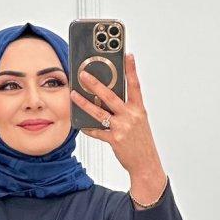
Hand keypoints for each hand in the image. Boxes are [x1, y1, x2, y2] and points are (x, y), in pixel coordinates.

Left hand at [70, 54, 166, 197]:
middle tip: (84, 74)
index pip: (135, 86)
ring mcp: (122, 128)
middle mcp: (130, 117)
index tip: (128, 55)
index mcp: (139, 110)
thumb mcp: (139, 122)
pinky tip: (81, 124)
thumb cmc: (142, 143)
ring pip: (99, 112)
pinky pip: (97, 132)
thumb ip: (127, 110)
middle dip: (95, 84)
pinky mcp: (114, 140)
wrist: (146, 164)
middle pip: (110, 96)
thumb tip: (108, 100)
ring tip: (74, 95)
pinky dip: (89, 128)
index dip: (131, 70)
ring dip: (84, 103)